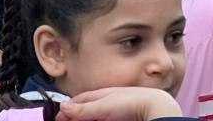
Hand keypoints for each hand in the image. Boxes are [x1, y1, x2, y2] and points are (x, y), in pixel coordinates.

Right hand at [55, 87, 180, 120]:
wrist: (154, 108)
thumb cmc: (131, 103)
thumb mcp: (104, 105)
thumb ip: (84, 108)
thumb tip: (62, 106)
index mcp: (103, 94)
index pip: (80, 100)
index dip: (68, 108)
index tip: (58, 118)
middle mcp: (107, 102)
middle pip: (86, 111)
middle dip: (74, 117)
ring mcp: (114, 112)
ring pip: (94, 118)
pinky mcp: (120, 119)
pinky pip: (103, 120)